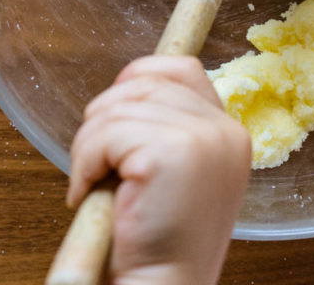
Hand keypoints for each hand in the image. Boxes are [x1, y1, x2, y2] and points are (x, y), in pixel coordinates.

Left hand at [67, 56, 251, 284]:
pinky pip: (104, 134)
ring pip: (117, 108)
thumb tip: (125, 85)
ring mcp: (202, 139)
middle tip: (97, 162)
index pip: (183, 69)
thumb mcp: (177, 174)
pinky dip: (84, 163)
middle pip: (144, 82)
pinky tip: (89, 194)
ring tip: (93, 184)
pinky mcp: (170, 153)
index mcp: (229, 133)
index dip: (140, 78)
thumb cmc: (159, 244)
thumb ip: (167, 127)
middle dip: (105, 116)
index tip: (114, 112)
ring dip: (88, 145)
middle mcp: (224, 131)